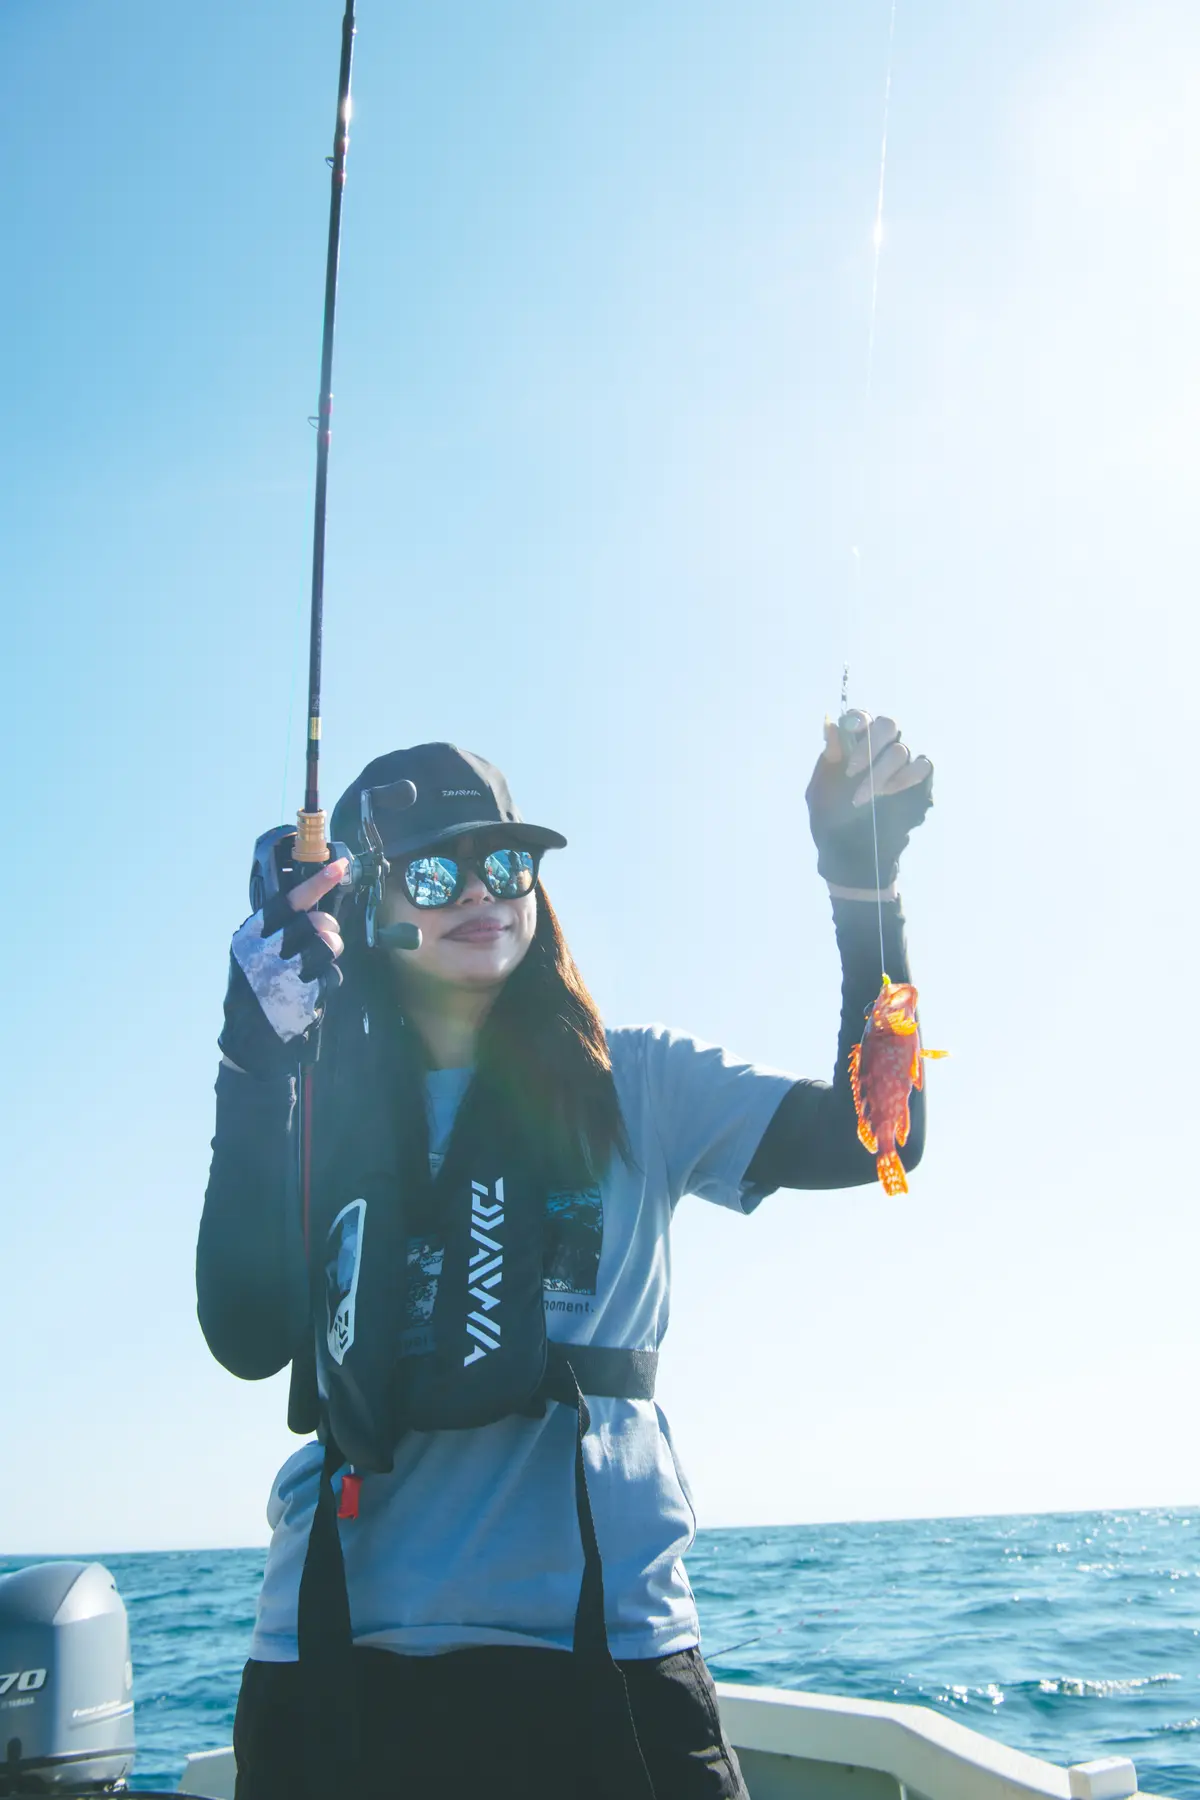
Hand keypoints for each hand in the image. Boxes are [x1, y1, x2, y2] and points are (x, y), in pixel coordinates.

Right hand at [218, 859, 347, 1075]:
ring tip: (320, 962)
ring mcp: (283, 973)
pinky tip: (313, 988)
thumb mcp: (252, 955)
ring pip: (327, 944)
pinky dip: (329, 979)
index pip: (287, 901)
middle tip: (324, 937)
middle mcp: (264, 951)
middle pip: (315, 922)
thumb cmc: (254, 991)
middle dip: (328, 927)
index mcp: (250, 936)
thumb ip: (275, 931)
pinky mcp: (300, 994)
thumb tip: (313, 909)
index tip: (339, 867)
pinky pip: (331, 974)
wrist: (247, 1040)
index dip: (317, 883)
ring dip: (332, 950)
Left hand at [805, 713, 932, 894]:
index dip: (859, 721)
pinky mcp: (919, 784)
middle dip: (870, 745)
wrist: (850, 855)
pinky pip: (923, 767)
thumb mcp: (822, 792)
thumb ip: (829, 760)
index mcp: (853, 747)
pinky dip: (907, 777)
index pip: (862, 718)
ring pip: (901, 749)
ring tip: (864, 798)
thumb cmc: (831, 821)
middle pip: (888, 726)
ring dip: (880, 772)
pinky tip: (889, 794)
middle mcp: (880, 750)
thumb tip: (830, 723)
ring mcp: (901, 766)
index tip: (850, 732)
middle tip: (852, 772)